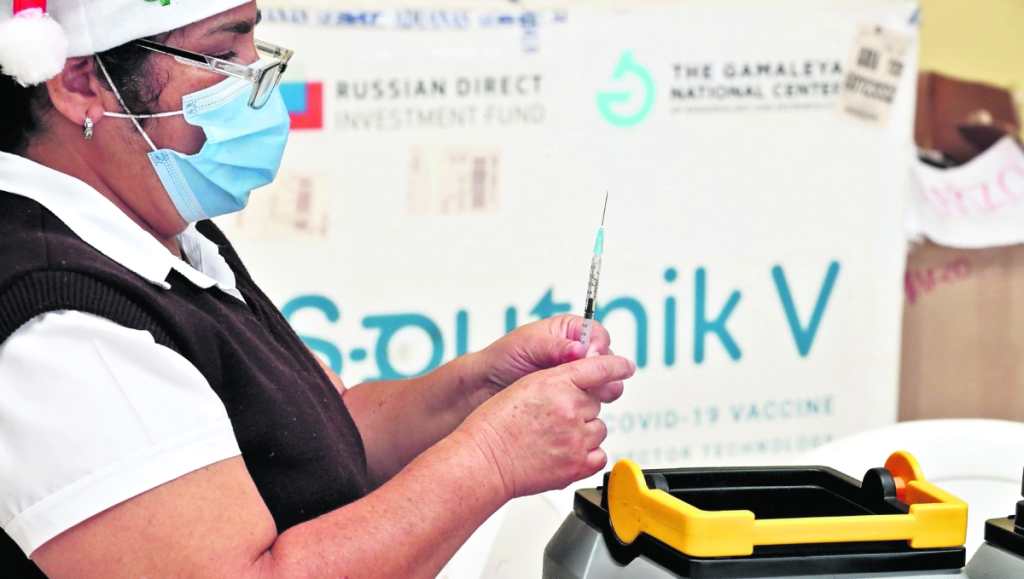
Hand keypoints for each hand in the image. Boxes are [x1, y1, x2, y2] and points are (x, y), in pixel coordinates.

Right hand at [459, 354, 635, 499]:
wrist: (483, 461)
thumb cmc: (494, 426)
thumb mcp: (524, 387)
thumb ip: (556, 383)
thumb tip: (579, 388)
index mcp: (556, 382)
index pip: (599, 368)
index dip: (616, 366)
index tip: (625, 367)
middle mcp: (571, 407)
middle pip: (595, 402)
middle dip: (579, 409)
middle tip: (552, 420)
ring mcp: (576, 437)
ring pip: (598, 428)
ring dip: (582, 432)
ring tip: (553, 439)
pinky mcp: (578, 464)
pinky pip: (599, 455)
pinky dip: (586, 455)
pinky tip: (564, 454)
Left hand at [475, 315, 620, 402]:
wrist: (485, 388)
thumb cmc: (502, 358)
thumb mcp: (528, 344)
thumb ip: (555, 346)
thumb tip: (579, 349)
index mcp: (569, 332)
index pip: (598, 335)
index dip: (598, 346)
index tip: (589, 356)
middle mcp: (577, 354)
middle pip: (607, 362)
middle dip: (605, 372)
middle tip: (595, 382)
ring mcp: (576, 379)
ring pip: (605, 384)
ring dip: (601, 391)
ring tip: (589, 397)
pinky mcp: (573, 400)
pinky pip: (592, 403)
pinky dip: (590, 407)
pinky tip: (579, 409)